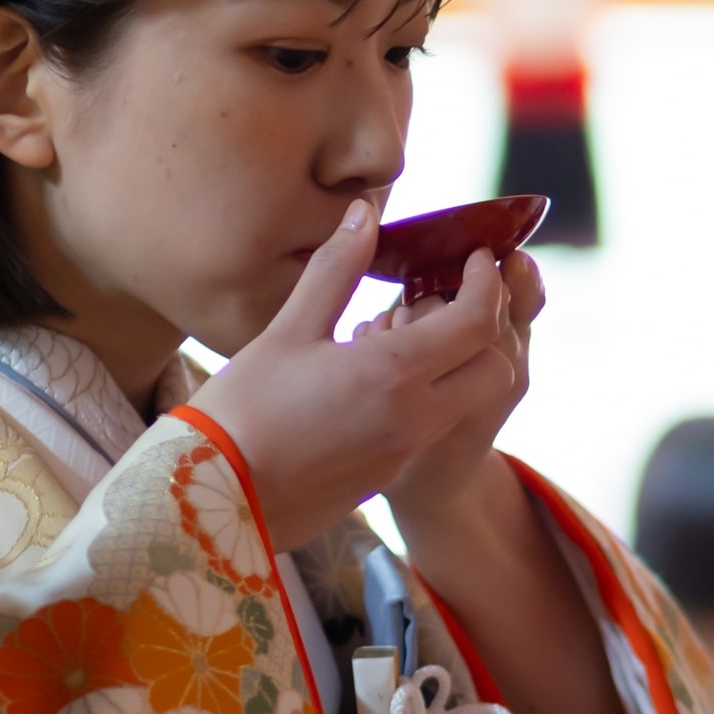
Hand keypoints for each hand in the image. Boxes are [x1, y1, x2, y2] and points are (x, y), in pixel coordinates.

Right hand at [191, 203, 518, 554]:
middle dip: (486, 329)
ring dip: (459, 363)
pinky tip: (378, 374)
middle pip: (496, 368)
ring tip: (405, 333)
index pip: (478, 322)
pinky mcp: (389, 472)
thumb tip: (366, 213)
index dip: (486, 283)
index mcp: (392, 373)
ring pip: (468, 400)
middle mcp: (414, 417)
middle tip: (447, 298)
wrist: (217, 500)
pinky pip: (433, 424)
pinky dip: (430, 392)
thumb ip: (335, 269)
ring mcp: (405, 451)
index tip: (475, 256)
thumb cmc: (242, 410)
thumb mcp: (288, 330)